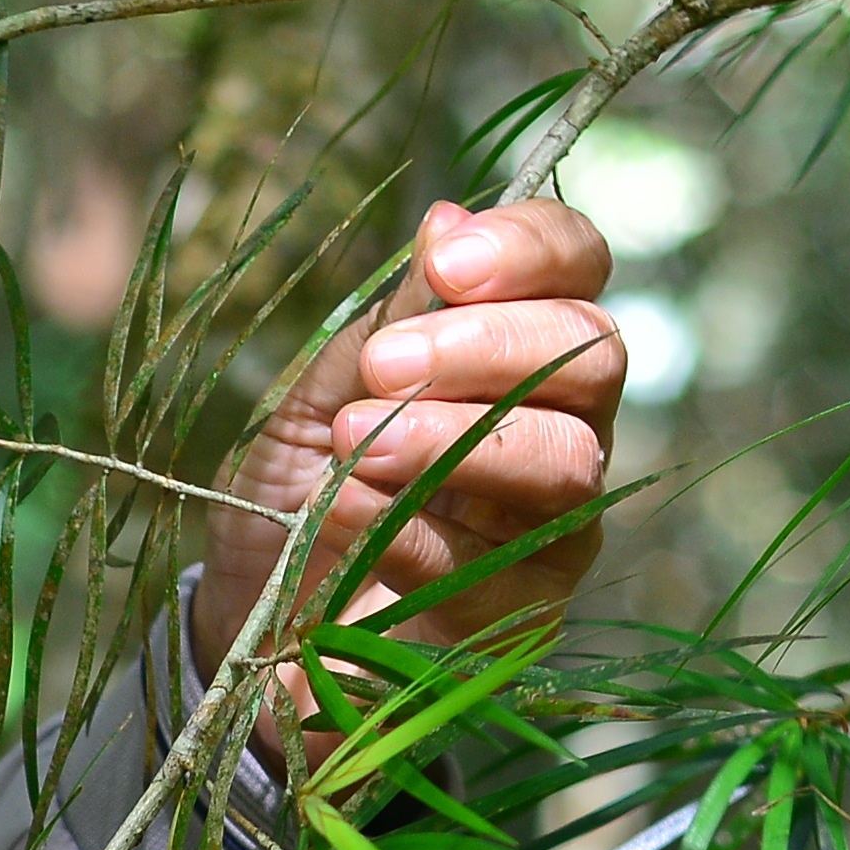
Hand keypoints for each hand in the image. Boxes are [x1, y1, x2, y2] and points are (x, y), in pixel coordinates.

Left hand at [190, 197, 623, 687]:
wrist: (256, 633)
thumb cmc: (297, 496)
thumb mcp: (315, 396)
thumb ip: (384, 322)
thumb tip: (446, 216)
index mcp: (522, 354)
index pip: (577, 268)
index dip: (532, 248)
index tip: (446, 258)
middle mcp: (562, 429)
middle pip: (593, 354)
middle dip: (489, 346)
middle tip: (384, 365)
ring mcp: (554, 525)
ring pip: (566, 458)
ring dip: (456, 438)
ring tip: (358, 440)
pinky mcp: (522, 615)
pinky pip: (497, 562)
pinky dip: (413, 528)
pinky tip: (342, 511)